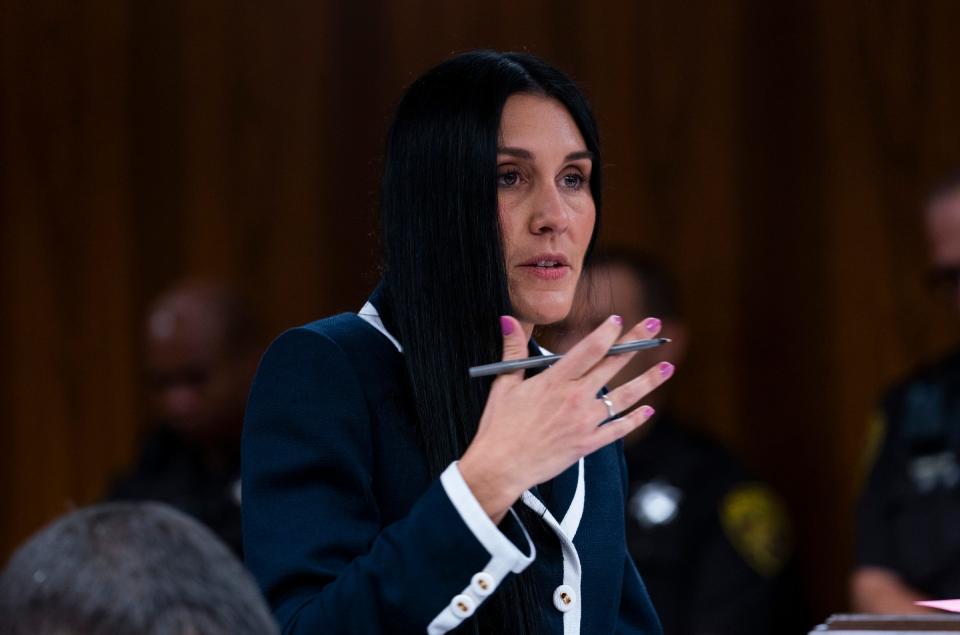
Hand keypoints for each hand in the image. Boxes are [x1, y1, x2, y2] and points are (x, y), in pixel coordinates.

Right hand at [458, 314, 672, 522]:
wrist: (501, 466)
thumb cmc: (499, 426)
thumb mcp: (504, 384)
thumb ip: (512, 350)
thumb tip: (508, 319)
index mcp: (554, 381)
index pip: (589, 349)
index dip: (607, 332)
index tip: (618, 320)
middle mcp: (575, 398)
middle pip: (612, 365)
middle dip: (636, 343)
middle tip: (654, 327)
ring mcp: (584, 422)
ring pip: (624, 397)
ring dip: (648, 381)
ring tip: (667, 367)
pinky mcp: (587, 444)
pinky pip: (617, 430)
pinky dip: (634, 420)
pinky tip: (648, 410)